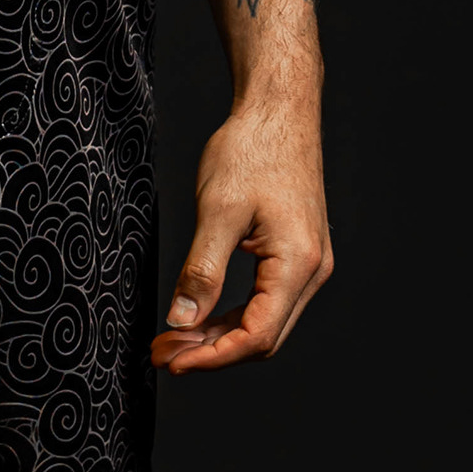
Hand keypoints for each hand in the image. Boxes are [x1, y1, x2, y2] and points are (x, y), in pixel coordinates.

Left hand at [151, 94, 331, 372]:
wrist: (279, 110)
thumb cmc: (252, 150)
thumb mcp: (217, 211)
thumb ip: (201, 272)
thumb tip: (182, 322)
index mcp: (297, 263)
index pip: (257, 336)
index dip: (212, 357)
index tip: (170, 361)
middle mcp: (312, 271)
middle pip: (263, 338)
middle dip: (210, 352)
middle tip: (161, 352)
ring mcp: (308, 264)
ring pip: (264, 323)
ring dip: (219, 337)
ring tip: (173, 338)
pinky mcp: (297, 254)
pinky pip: (266, 301)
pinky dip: (231, 314)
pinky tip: (199, 316)